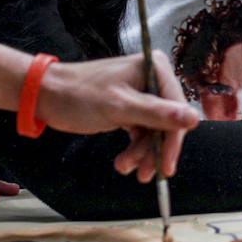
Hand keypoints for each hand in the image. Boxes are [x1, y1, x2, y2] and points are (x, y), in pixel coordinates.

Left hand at [35, 53, 198, 180]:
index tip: (166, 166)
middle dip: (154, 150)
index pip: (177, 109)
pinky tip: (124, 162)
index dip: (173, 139)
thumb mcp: (120, 107)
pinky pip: (143, 132)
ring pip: (155, 131)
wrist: (48, 96)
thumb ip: (157, 113)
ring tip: (124, 167)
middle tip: (144, 174)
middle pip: (168, 122)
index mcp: (155, 67)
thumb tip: (194, 118)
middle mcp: (153, 77)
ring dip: (142, 153)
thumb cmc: (79, 95)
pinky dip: (135, 149)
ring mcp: (143, 93)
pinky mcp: (131, 107)